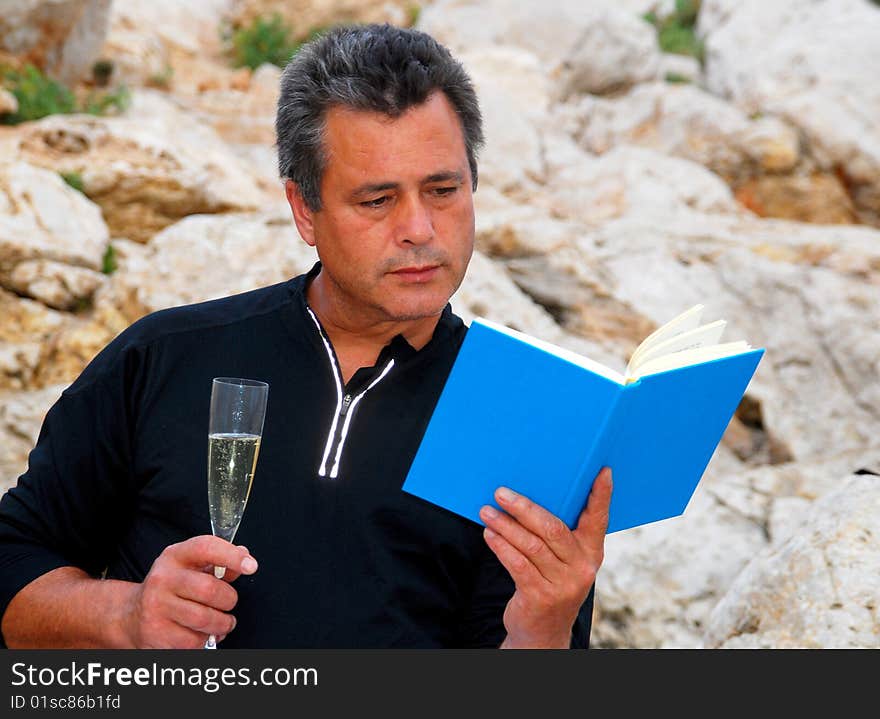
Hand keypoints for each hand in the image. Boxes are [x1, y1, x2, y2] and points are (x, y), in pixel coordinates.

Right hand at [121, 535, 257, 647]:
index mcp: (175, 556)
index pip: (206, 547)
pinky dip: (206, 640)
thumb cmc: (171, 588)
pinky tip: (201, 633)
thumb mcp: (191, 567)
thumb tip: (245, 558)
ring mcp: (156, 607)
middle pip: (210, 590)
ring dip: (222, 624)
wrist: (132, 616)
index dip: (232, 556)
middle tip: (228, 603)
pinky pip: (195, 641)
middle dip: (229, 600)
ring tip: (221, 621)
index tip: (251, 566)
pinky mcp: (156, 634)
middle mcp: (162, 579)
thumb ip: (219, 562)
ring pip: (206, 620)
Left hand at [479, 467, 611, 648]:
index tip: (602, 471)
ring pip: (531, 545)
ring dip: (505, 525)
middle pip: (552, 528)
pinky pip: (517, 564)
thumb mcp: (564, 562)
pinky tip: (489, 534)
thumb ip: (557, 536)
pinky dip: (501, 546)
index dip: (601, 495)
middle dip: (524, 507)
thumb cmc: (550, 584)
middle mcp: (582, 567)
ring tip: (486, 511)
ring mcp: (563, 584)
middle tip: (501, 493)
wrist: (543, 633)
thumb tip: (528, 498)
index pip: (598, 519)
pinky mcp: (540, 596)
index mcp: (592, 552)